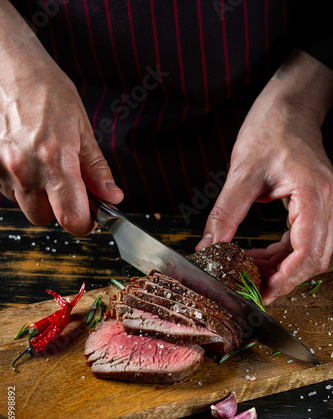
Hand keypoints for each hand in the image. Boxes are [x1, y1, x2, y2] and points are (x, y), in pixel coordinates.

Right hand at [0, 1, 122, 235]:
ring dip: (41, 199)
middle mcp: (26, 170)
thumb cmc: (48, 93)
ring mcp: (4, 170)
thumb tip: (112, 197)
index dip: (85, 222)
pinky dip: (24, 186)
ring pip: (27, 207)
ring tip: (47, 169)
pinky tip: (30, 163)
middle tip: (71, 188)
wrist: (11, 69)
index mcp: (55, 160)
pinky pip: (11, 193)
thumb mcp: (82, 129)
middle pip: (46, 219)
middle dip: (61, 210)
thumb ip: (96, 169)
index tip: (91, 216)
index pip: (71, 217)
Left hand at [196, 50, 332, 303]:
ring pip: (311, 252)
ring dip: (281, 267)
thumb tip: (208, 247)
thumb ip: (226, 213)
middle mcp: (327, 202)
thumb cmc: (271, 129)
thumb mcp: (243, 172)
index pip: (308, 250)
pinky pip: (303, 240)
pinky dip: (281, 254)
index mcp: (315, 194)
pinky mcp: (315, 205)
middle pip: (316, 258)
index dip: (286, 279)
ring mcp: (325, 204)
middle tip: (252, 287)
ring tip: (249, 271)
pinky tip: (258, 255)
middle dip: (284, 277)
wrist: (289, 106)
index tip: (263, 294)